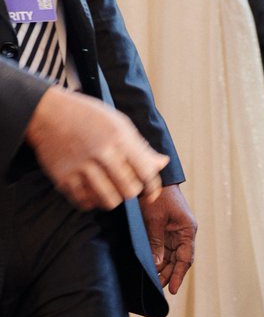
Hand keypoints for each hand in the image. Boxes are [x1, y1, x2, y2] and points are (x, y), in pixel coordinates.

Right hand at [24, 86, 168, 210]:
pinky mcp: (63, 177)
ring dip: (113, 199)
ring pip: (108, 200)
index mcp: (120, 139)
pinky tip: (93, 192)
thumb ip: (141, 147)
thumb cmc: (89, 117)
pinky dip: (92, 201)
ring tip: (110, 190)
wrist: (48, 113)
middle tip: (126, 187)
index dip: (153, 188)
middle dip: (132, 192)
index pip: (146, 173)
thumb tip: (162, 163)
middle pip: (129, 190)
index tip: (151, 194)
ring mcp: (81, 167)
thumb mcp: (120, 123)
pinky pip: (84, 202)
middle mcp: (102, 154)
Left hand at [140, 184, 196, 293]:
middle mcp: (184, 233)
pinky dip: (159, 259)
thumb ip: (156, 242)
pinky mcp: (166, 230)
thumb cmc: (158, 197)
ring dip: (164, 268)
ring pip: (172, 256)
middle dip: (169, 274)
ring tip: (154, 282)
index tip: (172, 289)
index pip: (186, 258)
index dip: (178, 275)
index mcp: (188, 230)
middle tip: (158, 288)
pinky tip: (152, 268)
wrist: (154, 179)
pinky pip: (165, 249)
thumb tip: (155, 264)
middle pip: (179, 260)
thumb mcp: (155, 220)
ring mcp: (176, 232)